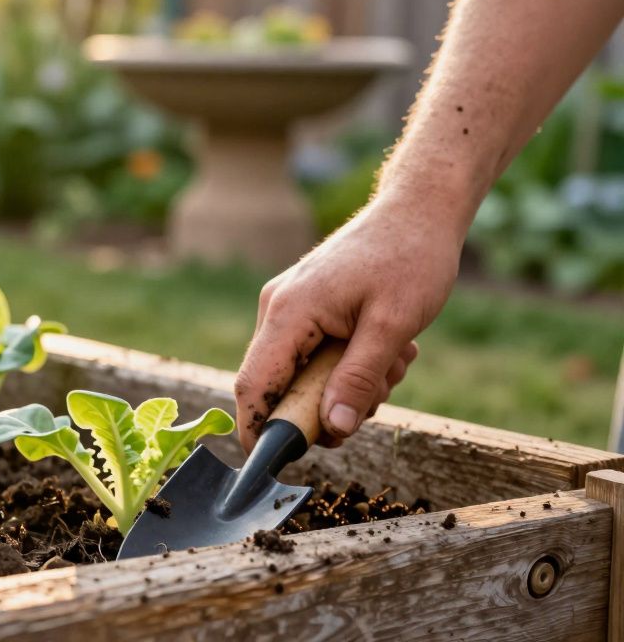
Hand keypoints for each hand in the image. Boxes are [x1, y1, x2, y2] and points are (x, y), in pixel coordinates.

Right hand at [234, 194, 461, 452]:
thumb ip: (359, 378)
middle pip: (279, 386)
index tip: (274, 464)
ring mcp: (289, 306)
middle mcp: (278, 309)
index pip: (254, 385)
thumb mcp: (393, 326)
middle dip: (325, 405)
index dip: (258, 430)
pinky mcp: (306, 307)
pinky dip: (349, 364)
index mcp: (289, 312)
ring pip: (302, 374)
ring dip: (347, 384)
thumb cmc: (410, 258)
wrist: (418, 209)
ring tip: (393, 359)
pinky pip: (315, 356)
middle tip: (377, 394)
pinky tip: (387, 346)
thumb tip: (335, 429)